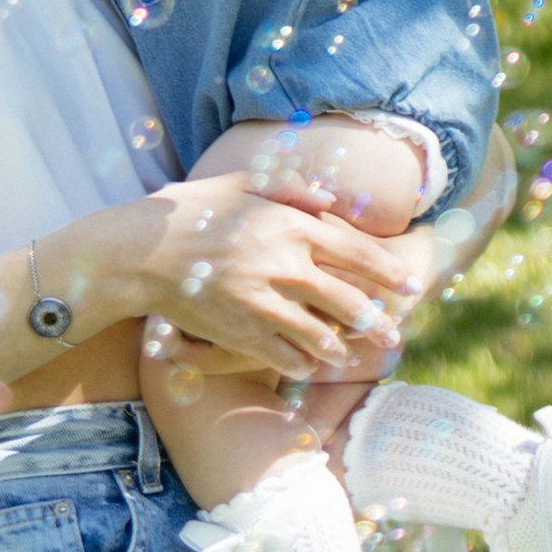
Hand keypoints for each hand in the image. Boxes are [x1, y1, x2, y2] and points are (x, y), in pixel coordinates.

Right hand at [131, 175, 424, 381]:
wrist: (141, 253)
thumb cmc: (189, 213)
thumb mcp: (240, 185)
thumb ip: (289, 189)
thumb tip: (331, 199)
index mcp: (290, 226)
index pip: (355, 253)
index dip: (387, 273)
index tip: (410, 286)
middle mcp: (286, 266)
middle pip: (347, 301)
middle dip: (376, 322)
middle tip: (394, 336)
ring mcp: (265, 303)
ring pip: (320, 336)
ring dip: (339, 349)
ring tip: (348, 355)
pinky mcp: (242, 333)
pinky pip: (285, 356)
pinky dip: (300, 364)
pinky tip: (307, 366)